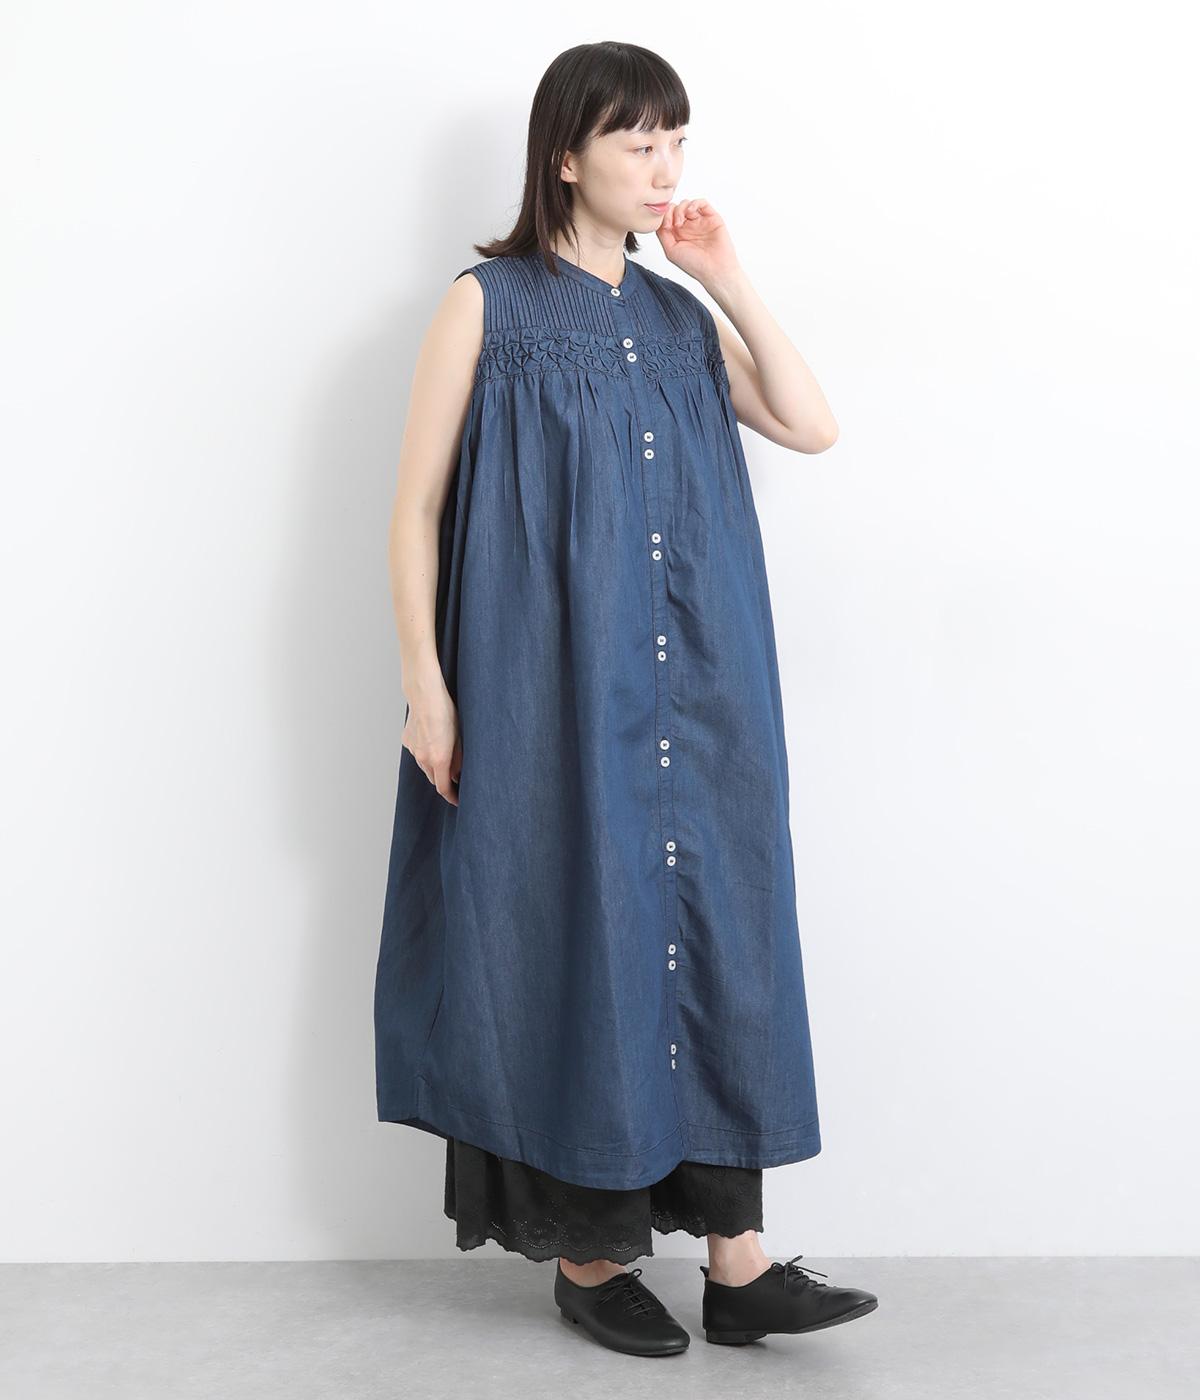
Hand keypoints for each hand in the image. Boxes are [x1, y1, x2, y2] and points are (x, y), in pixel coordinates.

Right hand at [402, 689, 461, 805]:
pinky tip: (431, 737)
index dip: (451, 797)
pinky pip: (417, 752)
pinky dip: (425, 751)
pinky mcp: (407, 740)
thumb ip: (459, 759)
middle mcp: (423, 758)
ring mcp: (413, 750)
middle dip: (443, 780)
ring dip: (434, 765)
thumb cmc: (446, 712)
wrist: (425, 694)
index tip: (457, 800)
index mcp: (439, 759)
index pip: (443, 788)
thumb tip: (458, 774)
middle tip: (455, 776)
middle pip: (433, 778)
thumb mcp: (461, 736)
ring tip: (443, 751)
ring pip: (424, 765)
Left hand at [654, 198, 740, 287]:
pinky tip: (690, 212)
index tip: (665, 226)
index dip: (663, 217)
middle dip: (671, 212)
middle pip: (675, 208)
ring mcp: (700, 221)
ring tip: (680, 222)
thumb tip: (659, 220)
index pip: (667, 217)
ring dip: (680, 208)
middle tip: (673, 224)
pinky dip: (694, 203)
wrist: (715, 270)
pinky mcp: (712, 217)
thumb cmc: (695, 265)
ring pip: (687, 203)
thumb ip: (662, 234)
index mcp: (678, 235)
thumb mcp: (671, 251)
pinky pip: (702, 202)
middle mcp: (688, 227)